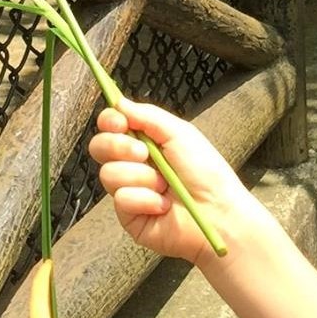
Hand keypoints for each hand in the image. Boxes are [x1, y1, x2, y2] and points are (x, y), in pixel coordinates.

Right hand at [88, 100, 255, 264]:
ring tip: (164, 185)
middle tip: (144, 154)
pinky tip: (163, 206)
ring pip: (109, 174)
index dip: (110, 121)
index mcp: (144, 142)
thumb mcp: (180, 134)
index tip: (119, 122)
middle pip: (98, 147)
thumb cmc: (206, 173)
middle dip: (118, 146)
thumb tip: (119, 102)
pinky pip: (121, 199)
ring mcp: (129, 190)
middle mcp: (133, 165)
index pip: (111, 126)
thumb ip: (148, 116)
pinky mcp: (129, 216)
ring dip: (141, 177)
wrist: (217, 212)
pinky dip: (145, 199)